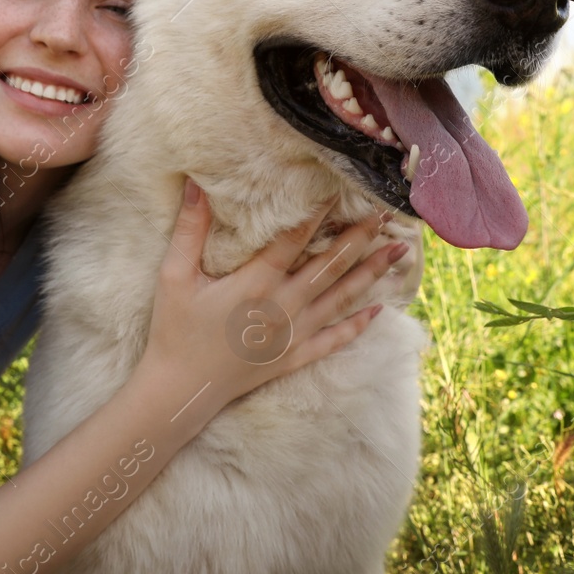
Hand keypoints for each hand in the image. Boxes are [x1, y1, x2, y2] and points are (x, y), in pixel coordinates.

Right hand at [138, 176, 408, 409]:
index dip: (318, 213)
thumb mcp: (175, 276)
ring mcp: (293, 335)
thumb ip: (189, 230)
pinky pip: (335, 339)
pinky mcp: (294, 357)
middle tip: (387, 214)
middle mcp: (283, 307)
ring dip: (371, 274)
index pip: (294, 240)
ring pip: (342, 298)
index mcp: (256, 283)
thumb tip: (194, 185)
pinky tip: (379, 311)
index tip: (340, 190)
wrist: (182, 389)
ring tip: (398, 253)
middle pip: (330, 266)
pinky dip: (358, 325)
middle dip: (360, 238)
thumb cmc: (175, 330)